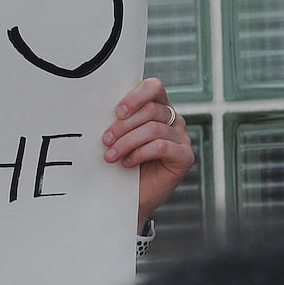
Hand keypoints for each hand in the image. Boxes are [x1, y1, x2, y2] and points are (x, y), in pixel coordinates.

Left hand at [101, 78, 194, 228]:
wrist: (129, 197)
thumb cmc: (121, 162)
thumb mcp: (118, 137)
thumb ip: (118, 120)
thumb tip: (98, 107)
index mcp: (158, 108)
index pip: (154, 88)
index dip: (136, 96)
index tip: (117, 112)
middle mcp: (174, 120)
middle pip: (151, 110)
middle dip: (123, 126)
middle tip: (105, 140)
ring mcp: (182, 138)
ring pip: (153, 129)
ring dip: (127, 142)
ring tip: (110, 156)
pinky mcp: (185, 157)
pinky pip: (161, 147)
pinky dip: (140, 154)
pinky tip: (127, 163)